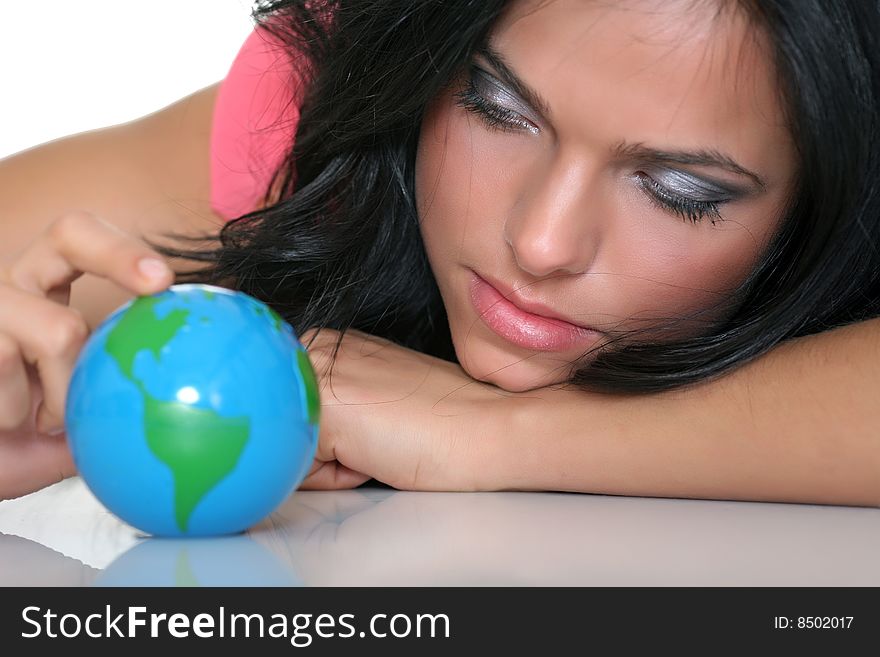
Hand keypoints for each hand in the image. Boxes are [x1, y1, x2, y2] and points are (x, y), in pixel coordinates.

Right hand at [0, 211, 172, 498]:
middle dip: (123, 254)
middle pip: (71, 234)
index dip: (123, 251)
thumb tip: (191, 406)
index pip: (82, 240)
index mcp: (44, 288)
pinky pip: (8, 366)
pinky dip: (18, 410)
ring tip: (41, 420)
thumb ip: (119, 401)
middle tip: (158, 283)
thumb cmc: (19, 444)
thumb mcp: (77, 422)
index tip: (165, 281)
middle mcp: (13, 284)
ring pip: (59, 329)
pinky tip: (7, 424)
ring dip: (64, 392)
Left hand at [298, 328, 518, 490]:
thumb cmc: (441, 421)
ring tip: (377, 446)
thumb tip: (287, 442)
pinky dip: (333, 476)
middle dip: (321, 452)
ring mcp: (315, 372)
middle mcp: (314, 347)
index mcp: (327, 344)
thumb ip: (331, 411)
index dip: (330, 440)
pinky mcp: (323, 407)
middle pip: (284, 428)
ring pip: (288, 448)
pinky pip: (300, 468)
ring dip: (327, 464)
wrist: (485, 428)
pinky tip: (373, 455)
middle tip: (377, 440)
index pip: (292, 413)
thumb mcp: (374, 401)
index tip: (374, 429)